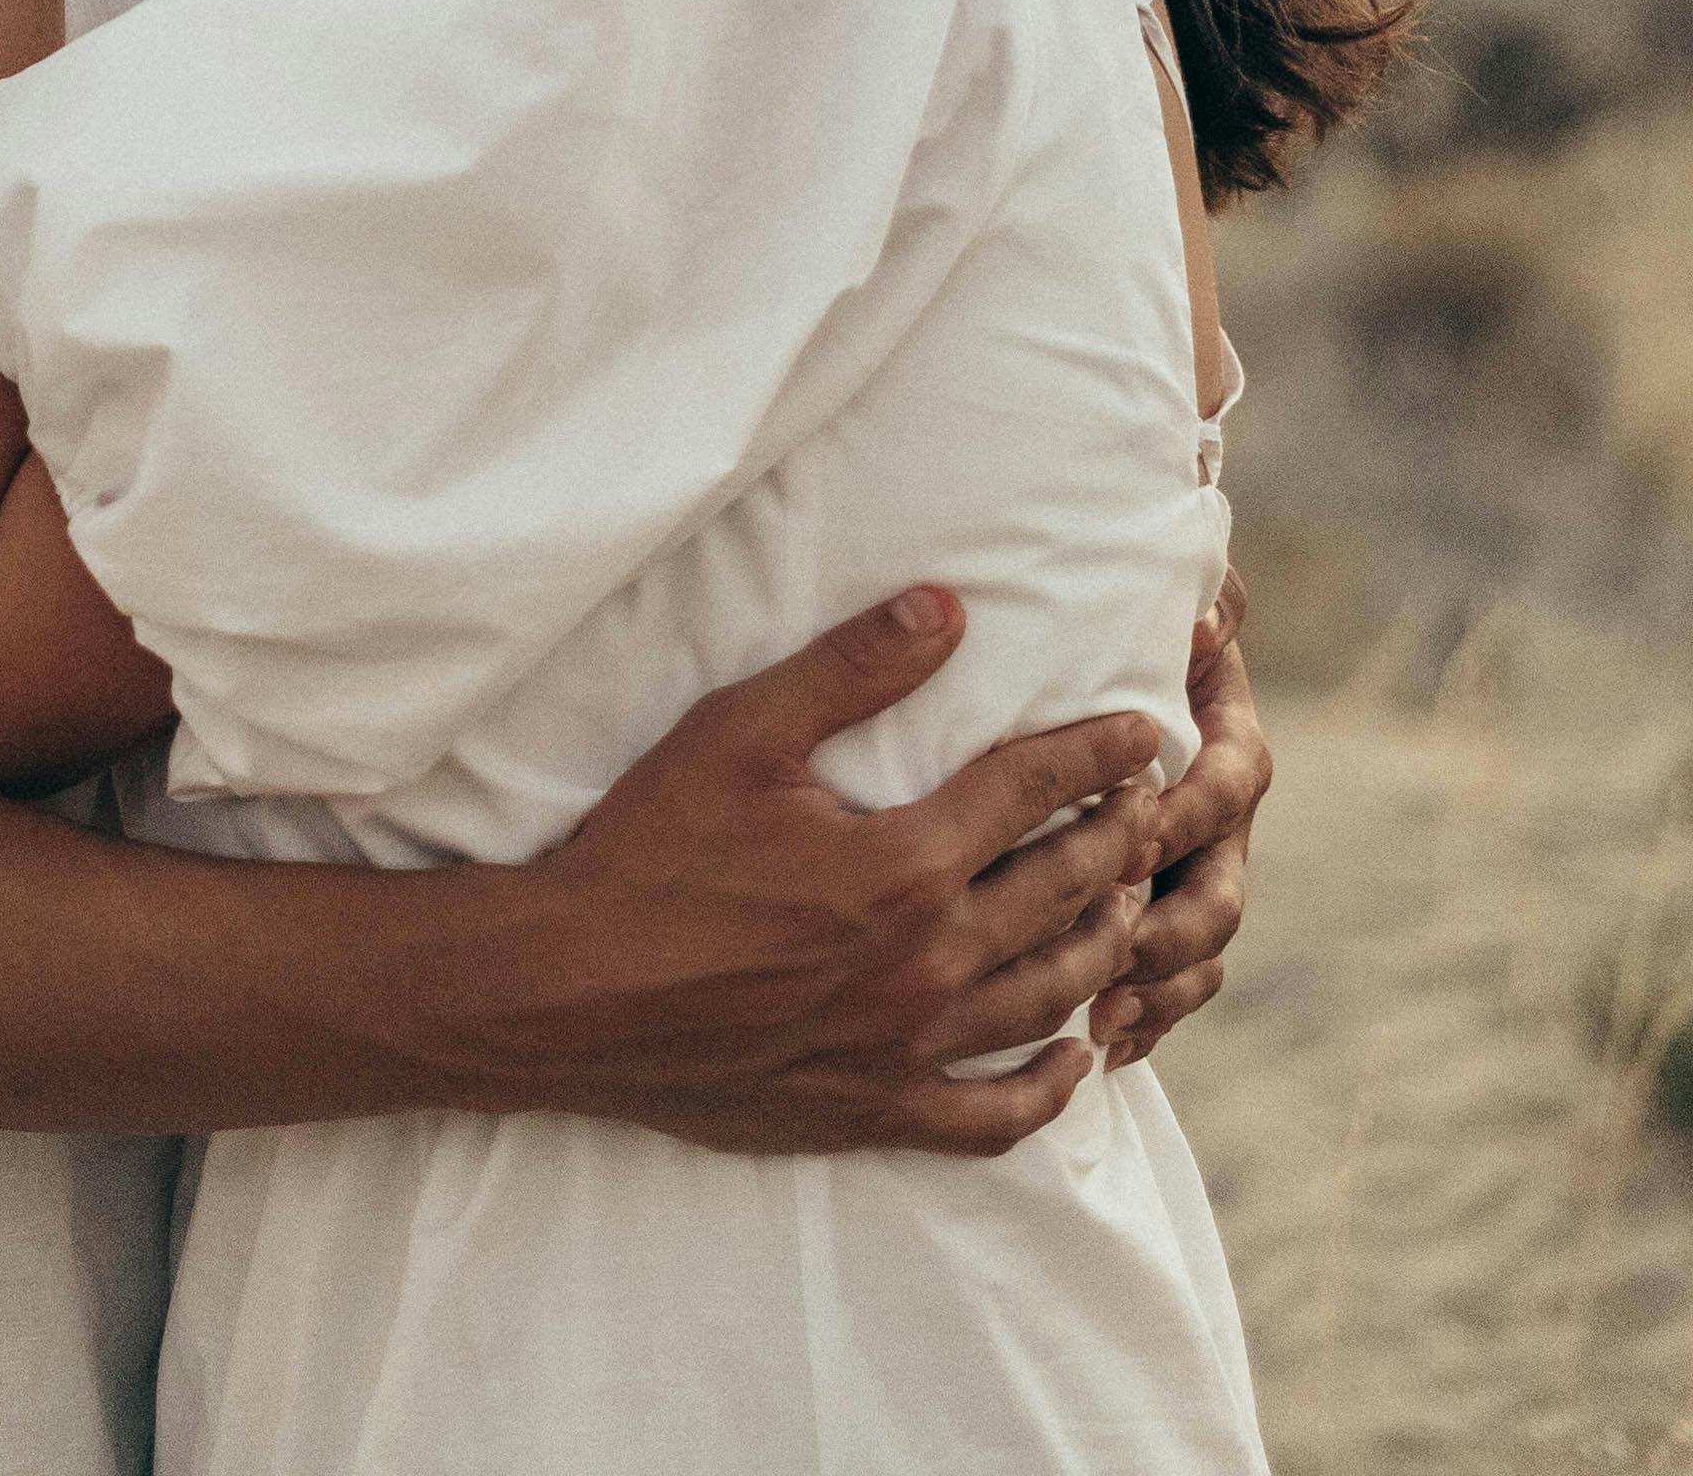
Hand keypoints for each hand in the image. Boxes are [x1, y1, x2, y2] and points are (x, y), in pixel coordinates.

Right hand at [468, 590, 1167, 1156]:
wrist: (569, 990)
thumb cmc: (650, 849)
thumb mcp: (741, 729)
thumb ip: (852, 666)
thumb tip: (947, 605)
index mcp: (903, 865)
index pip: (1031, 791)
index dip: (1095, 752)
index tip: (1142, 730)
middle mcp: (926, 963)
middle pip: (1061, 895)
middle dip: (1120, 843)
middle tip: (1154, 808)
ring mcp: (905, 1048)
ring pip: (1048, 999)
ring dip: (1103, 947)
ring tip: (1129, 906)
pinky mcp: (872, 1110)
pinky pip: (994, 1117)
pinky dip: (1050, 1089)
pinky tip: (1076, 1056)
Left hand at [1090, 572, 1266, 1070]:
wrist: (1106, 677)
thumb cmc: (1122, 626)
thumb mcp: (1158, 600)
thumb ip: (1200, 600)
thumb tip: (1205, 619)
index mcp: (1227, 747)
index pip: (1228, 786)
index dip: (1187, 812)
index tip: (1131, 828)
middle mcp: (1220, 825)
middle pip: (1222, 892)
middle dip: (1173, 929)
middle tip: (1116, 947)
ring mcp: (1195, 880)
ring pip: (1201, 953)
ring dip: (1160, 990)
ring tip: (1105, 1019)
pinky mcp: (1160, 921)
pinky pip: (1174, 989)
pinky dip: (1148, 1021)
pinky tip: (1105, 1050)